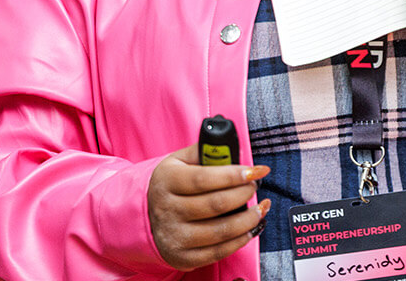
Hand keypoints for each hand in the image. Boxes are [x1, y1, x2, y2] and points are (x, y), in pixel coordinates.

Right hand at [148, 146, 270, 270]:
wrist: (144, 215)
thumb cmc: (171, 183)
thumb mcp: (179, 160)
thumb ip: (204, 151)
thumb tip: (233, 148)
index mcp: (167, 181)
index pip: (204, 178)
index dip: (235, 175)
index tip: (259, 170)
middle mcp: (167, 210)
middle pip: (216, 204)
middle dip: (244, 194)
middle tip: (255, 186)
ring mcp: (174, 236)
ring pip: (221, 231)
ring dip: (249, 219)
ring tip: (261, 207)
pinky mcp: (182, 257)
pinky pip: (218, 252)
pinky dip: (241, 240)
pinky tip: (251, 228)